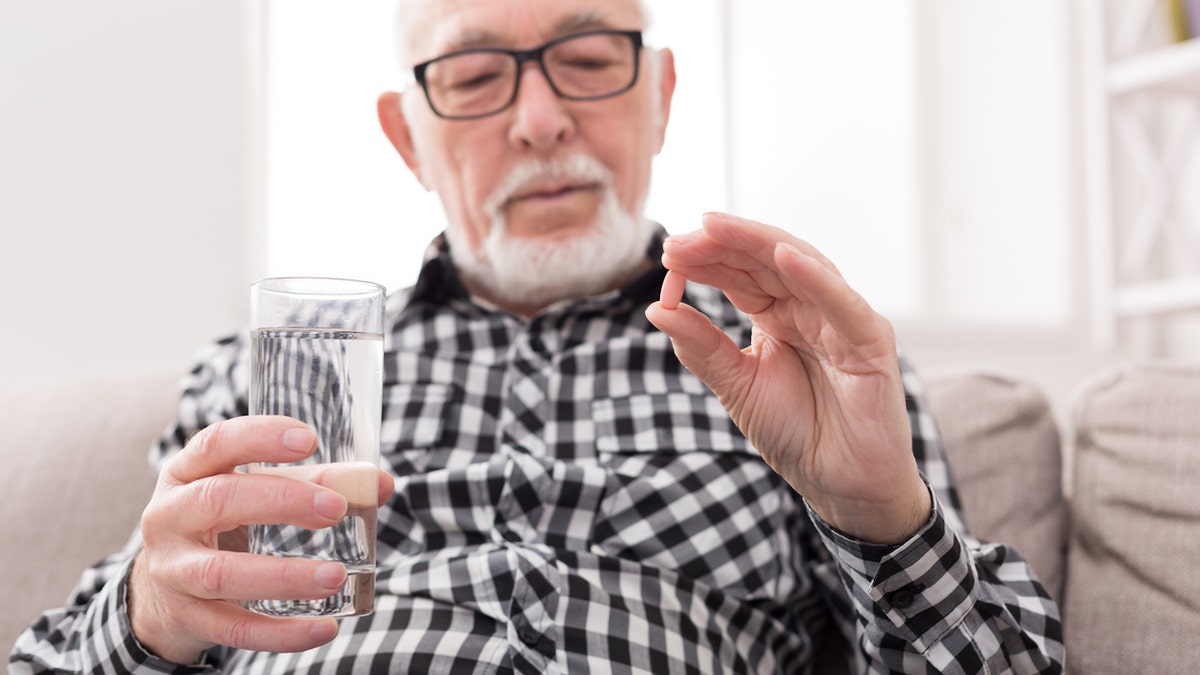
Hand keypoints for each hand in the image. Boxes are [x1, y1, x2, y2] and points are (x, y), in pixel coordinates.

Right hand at [129, 416, 393, 663]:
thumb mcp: (256, 493)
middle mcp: (170, 517)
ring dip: (284, 575)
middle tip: (335, 509)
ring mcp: (172, 570)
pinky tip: (323, 629)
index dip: (259, 437)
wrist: (162, 589)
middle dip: (281, 501)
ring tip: (336, 576)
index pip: (216, 443)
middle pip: (218, 501)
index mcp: (187, 472)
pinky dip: (280, 633)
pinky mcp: (186, 617)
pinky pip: (233, 629)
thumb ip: (318, 483)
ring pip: (221, 574)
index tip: (308, 439)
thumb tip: (378, 482)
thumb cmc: (223, 524)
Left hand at [645, 212, 929, 543]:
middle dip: (722, 245)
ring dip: (758, 243)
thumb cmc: (797, 433)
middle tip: (680, 240)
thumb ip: (701, 348)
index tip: (667, 254)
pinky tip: (782, 255)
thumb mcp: (737, 386)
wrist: (842, 485)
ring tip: (717, 229)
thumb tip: (656, 309)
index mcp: (777, 315)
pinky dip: (815, 277)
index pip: (739, 274)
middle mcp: (809, 308)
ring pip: (800, 265)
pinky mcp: (871, 339)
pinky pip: (841, 302)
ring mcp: (841, 319)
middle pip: (764, 261)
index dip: (705, 260)